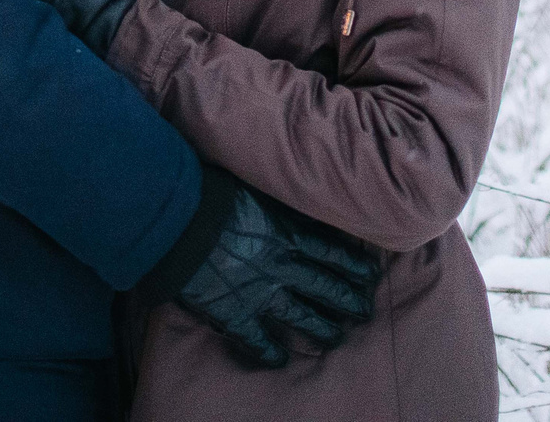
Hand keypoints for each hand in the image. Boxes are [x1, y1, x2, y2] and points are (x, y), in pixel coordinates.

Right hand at [138, 170, 379, 368]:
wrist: (178, 220)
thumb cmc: (211, 193)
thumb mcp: (255, 188)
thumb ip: (276, 201)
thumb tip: (292, 194)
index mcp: (287, 233)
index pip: (330, 252)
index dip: (353, 265)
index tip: (371, 276)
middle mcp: (281, 266)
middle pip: (324, 287)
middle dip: (347, 301)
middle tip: (365, 312)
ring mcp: (260, 293)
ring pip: (300, 315)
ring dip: (321, 328)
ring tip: (336, 338)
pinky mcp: (234, 313)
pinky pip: (255, 339)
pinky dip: (268, 352)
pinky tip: (279, 360)